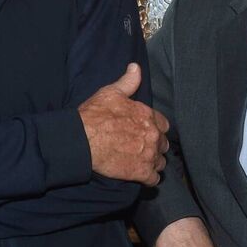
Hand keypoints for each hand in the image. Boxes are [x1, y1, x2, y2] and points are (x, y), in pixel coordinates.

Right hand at [79, 63, 168, 185]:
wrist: (82, 140)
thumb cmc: (94, 115)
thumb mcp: (110, 92)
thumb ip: (128, 81)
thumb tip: (136, 67)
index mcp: (148, 116)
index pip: (163, 125)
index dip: (155, 128)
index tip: (145, 131)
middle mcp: (153, 136)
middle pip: (163, 144)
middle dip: (155, 146)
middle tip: (142, 148)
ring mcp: (149, 155)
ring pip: (161, 162)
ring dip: (153, 162)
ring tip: (141, 162)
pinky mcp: (141, 173)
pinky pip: (154, 179)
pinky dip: (149, 178)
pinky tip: (141, 175)